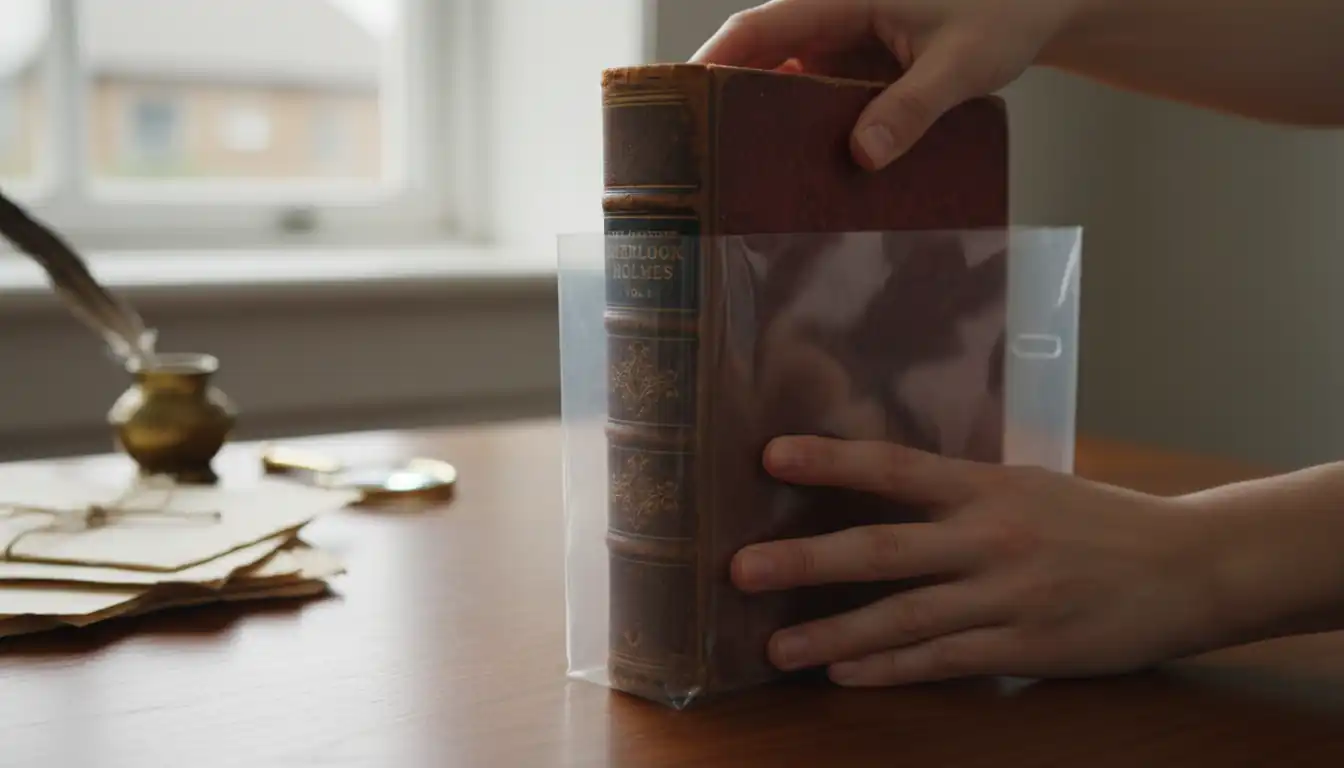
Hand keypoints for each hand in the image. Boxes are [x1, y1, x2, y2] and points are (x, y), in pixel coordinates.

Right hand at [691, 0, 1081, 169]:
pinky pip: (815, 97)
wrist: (1039, 8)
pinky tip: (795, 169)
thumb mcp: (963, 62)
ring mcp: (844, 43)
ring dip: (762, 119)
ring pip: (783, 79)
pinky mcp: (857, 68)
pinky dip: (801, 128)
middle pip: (760, 55)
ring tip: (735, 171)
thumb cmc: (1006, 14)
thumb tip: (863, 154)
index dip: (715, 58)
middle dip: (726, 98)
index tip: (681, 96)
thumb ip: (915, 106)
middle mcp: (834, 16)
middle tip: (696, 153)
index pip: (761, 26)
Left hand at [731, 435, 1234, 686]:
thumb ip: (960, 492)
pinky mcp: (1026, 646)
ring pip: (903, 616)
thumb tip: (886, 488)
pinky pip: (944, 659)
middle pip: (882, 548)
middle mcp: (989, 537)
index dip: (831, 459)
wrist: (1187, 568)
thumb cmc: (1100, 521)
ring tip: (776, 649)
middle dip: (805, 561)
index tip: (770, 455)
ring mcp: (1006, 596)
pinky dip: (890, 668)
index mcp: (987, 487)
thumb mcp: (1028, 487)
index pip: (895, 467)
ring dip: (833, 633)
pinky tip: (845, 674)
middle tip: (739, 570)